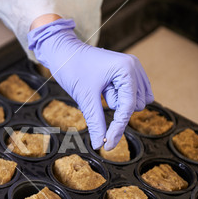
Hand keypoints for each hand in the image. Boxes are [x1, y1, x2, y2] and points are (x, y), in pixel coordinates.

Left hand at [28, 17, 152, 149]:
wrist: (63, 52)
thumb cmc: (72, 69)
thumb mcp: (85, 98)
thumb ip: (96, 122)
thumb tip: (99, 145)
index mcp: (126, 69)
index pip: (128, 107)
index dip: (118, 128)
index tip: (108, 146)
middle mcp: (134, 67)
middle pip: (134, 105)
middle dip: (116, 108)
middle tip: (97, 96)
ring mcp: (132, 69)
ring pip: (134, 101)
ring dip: (116, 102)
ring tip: (99, 89)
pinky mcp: (126, 73)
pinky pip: (130, 95)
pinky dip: (117, 98)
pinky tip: (103, 90)